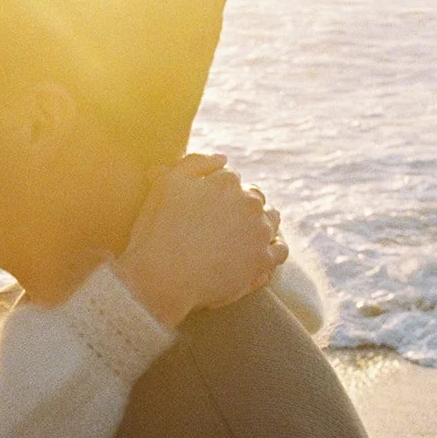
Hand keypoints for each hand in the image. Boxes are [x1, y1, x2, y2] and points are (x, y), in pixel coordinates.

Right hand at [111, 154, 285, 327]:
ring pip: (271, 219)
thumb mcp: (166, 184)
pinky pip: (279, 250)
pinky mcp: (263, 262)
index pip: (230, 179)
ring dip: (259, 224)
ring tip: (237, 240)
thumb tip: (223, 157)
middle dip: (239, 207)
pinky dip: (270, 250)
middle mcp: (249, 202)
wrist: (162, 280)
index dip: (216, 193)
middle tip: (217, 228)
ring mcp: (259, 232)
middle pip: (253, 197)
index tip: (203, 210)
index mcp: (226, 181)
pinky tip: (255, 255)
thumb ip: (194, 163)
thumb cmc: (157, 232)